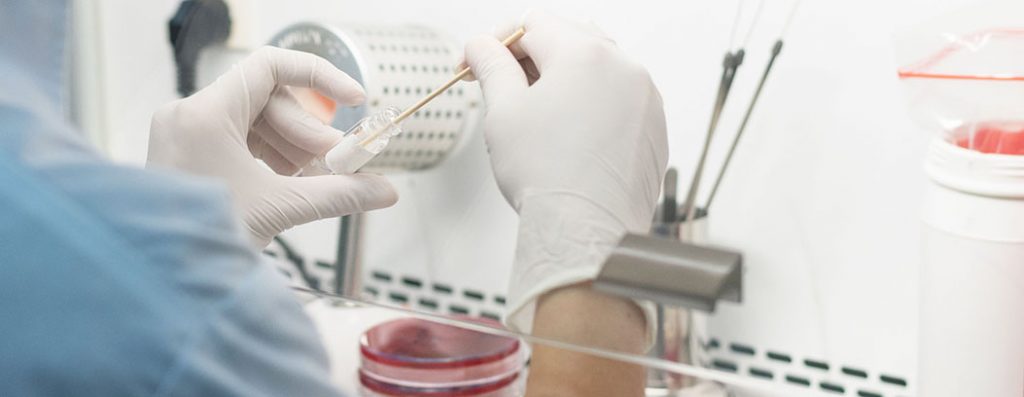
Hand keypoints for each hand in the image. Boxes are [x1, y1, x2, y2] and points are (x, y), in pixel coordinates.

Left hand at [148, 47, 397, 246]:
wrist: (160, 280)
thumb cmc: (202, 239)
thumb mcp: (280, 209)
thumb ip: (339, 193)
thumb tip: (385, 191)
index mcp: (206, 114)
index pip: (271, 67)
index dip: (320, 78)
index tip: (353, 100)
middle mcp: (191, 115)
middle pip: (269, 100)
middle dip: (310, 133)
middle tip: (340, 162)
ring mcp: (187, 135)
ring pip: (257, 123)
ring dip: (294, 148)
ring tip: (319, 178)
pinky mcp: (188, 155)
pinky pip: (240, 141)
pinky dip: (271, 158)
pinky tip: (292, 183)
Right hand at [463, 11, 667, 330]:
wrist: (587, 231)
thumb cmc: (547, 175)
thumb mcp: (504, 111)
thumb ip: (492, 67)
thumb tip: (481, 46)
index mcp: (585, 54)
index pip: (533, 25)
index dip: (498, 42)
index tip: (477, 62)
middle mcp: (624, 68)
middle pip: (570, 39)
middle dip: (532, 56)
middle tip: (503, 85)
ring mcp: (645, 99)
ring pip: (598, 69)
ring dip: (565, 79)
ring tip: (536, 113)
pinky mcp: (654, 129)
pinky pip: (619, 100)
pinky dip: (593, 105)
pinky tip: (570, 136)